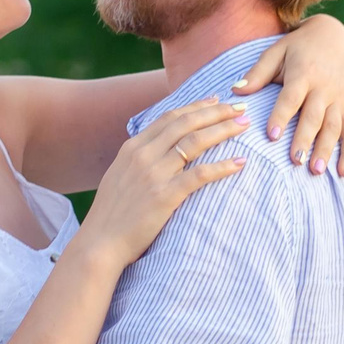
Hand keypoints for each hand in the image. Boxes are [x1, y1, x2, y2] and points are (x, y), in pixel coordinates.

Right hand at [68, 100, 247, 269]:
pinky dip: (222, 166)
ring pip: (195, 142)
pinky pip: (200, 174)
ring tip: (244, 125)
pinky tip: (240, 162)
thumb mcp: (119, 177)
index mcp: (132, 148)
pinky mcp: (165, 195)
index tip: (216, 100)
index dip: (195, 107)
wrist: (100, 243)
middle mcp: (143, 155)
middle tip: (239, 108)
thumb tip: (156, 151)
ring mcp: (154, 174)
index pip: (169, 117)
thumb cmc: (111, 215)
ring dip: (223, 130)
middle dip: (215, 112)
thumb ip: (138, 160)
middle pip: (186, 123)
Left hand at [235, 13, 343, 175]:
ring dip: (327, 149)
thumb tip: (236, 92)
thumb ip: (258, 73)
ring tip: (316, 171)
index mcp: (303, 74)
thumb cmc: (298, 47)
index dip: (281, 116)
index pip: (291, 98)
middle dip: (305, 139)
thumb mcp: (277, 51)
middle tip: (295, 161)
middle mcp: (323, 88)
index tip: (271, 136)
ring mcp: (339, 98)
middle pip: (314, 116)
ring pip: (334, 127)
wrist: (335, 36)